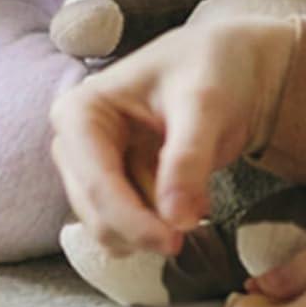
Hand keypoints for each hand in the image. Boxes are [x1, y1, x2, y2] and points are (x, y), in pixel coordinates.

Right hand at [48, 17, 296, 255]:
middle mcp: (74, 142)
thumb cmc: (210, 66)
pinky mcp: (115, 187)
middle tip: (198, 216)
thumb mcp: (204, 102)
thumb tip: (175, 220)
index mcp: (80, 110)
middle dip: (147, 226)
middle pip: (98, 215)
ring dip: (157, 226)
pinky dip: (162, 225)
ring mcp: (92, 168)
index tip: (176, 241)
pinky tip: (189, 196)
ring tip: (196, 191)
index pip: (96, 185)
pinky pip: (130, 229)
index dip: (133, 222)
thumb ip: (188, 158)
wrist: (231, 65)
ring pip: (112, 230)